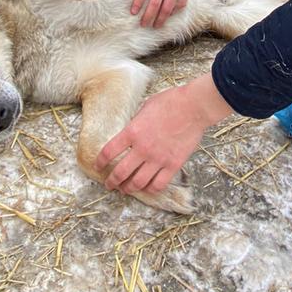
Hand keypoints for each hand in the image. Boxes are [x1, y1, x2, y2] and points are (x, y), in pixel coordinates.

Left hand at [96, 74, 232, 196]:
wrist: (194, 107)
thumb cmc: (170, 102)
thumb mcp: (145, 108)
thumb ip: (136, 123)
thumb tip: (130, 132)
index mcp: (132, 132)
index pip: (108, 151)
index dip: (100, 162)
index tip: (98, 166)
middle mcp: (142, 148)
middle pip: (120, 172)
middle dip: (112, 181)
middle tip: (109, 185)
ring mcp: (158, 158)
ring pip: (138, 182)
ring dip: (129, 188)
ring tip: (126, 189)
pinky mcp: (173, 165)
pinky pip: (158, 184)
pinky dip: (150, 189)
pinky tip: (147, 187)